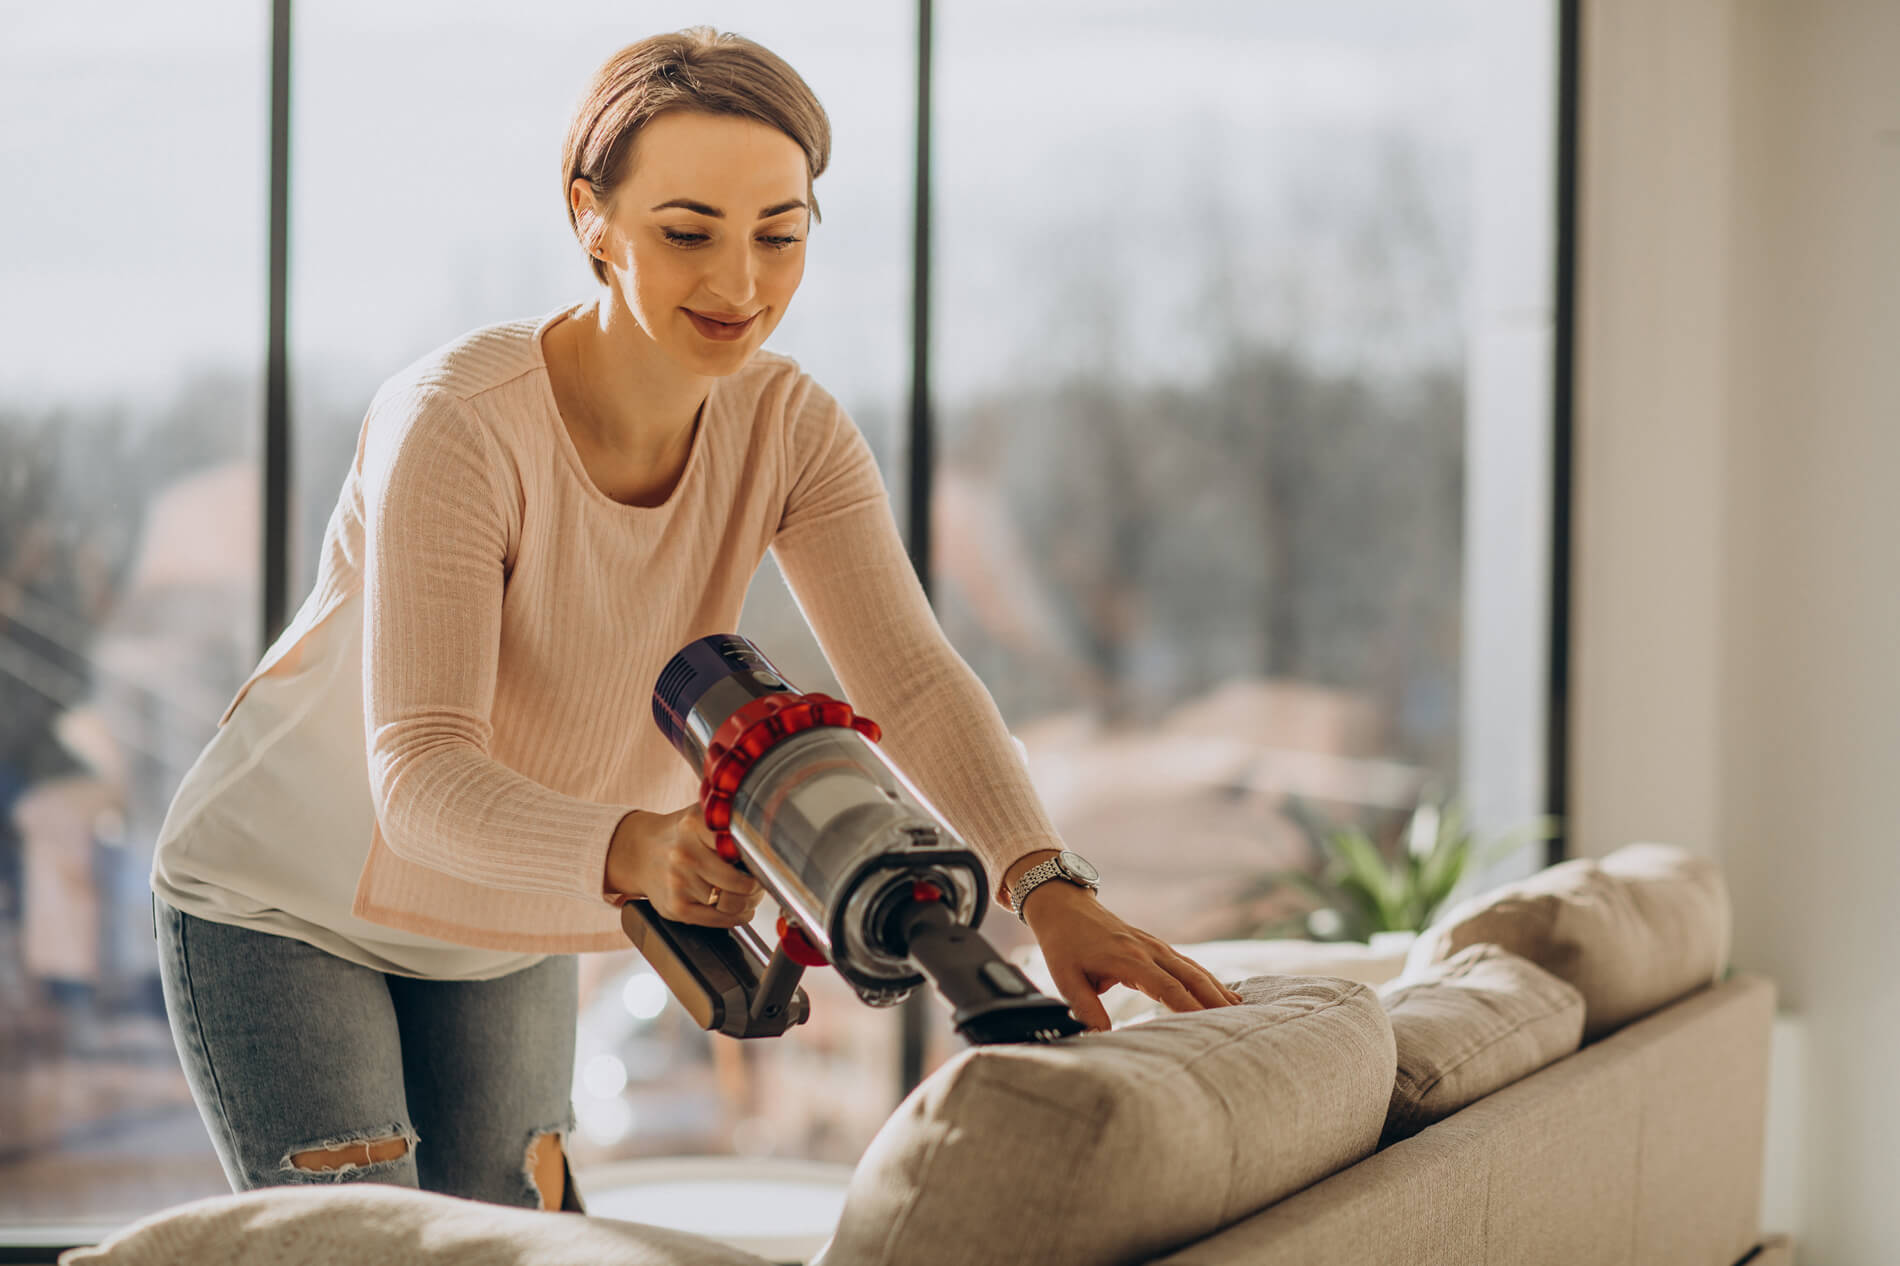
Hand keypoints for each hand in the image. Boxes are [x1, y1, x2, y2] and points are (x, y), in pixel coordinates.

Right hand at [604, 806, 764, 927]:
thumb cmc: (680, 836)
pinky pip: (719, 920)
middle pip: (741, 882)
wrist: (639, 853)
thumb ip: (729, 821)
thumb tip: (766, 841)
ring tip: (749, 896)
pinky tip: (739, 910)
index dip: (758, 857)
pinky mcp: (676, 908)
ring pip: (733, 904)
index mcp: (693, 825)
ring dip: (749, 903)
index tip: (764, 860)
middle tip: (759, 883)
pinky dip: (736, 917)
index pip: (742, 847)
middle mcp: (684, 854)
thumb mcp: (701, 816)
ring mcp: (679, 883)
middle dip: (757, 887)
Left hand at [1023, 885, 1243, 1032]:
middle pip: (1190, 977)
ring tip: (1241, 1014)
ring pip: (1194, 970)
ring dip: (1217, 990)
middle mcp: (1148, 950)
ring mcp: (1156, 946)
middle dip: (1214, 1002)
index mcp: (1128, 959)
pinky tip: (1226, 995)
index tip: (1208, 1028)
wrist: (1065, 906)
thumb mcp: (1065, 978)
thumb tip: (1102, 1038)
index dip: (1189, 1008)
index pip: (1166, 987)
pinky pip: (1189, 965)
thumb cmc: (1064, 945)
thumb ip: (1084, 1008)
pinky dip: (1209, 980)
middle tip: (1239, 1025)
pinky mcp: (1157, 946)